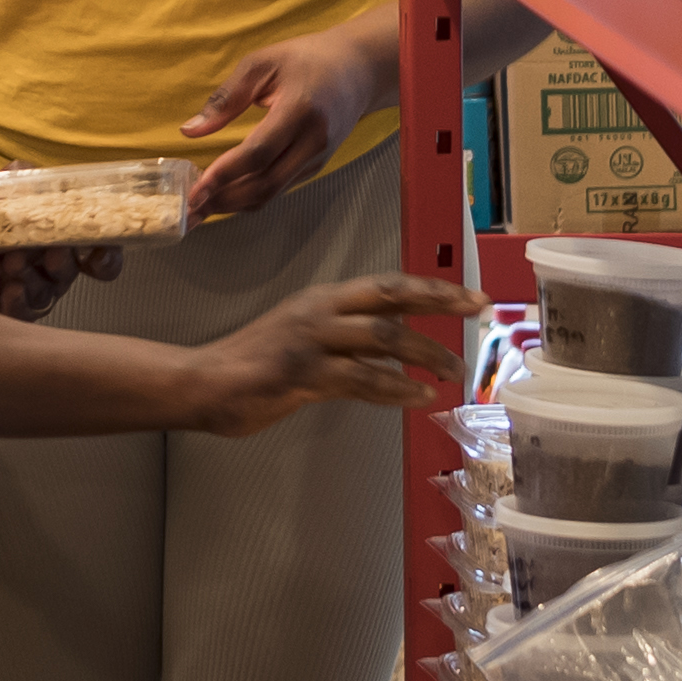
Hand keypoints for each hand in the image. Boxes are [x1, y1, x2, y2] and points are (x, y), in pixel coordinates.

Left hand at [179, 13, 399, 219]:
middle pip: (265, 184)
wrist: (358, 70)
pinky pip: (280, 189)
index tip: (194, 189)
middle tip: (190, 209)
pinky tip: (225, 194)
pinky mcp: (316, 166)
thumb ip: (226, 98)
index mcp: (300, 111)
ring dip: (234, 205)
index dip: (224, 174)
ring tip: (200, 208)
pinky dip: (250, 197)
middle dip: (224, 200)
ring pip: (272, 193)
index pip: (258, 153)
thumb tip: (190, 131)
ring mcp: (317, 158)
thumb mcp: (262, 64)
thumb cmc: (306, 58)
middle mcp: (313, 141)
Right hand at [181, 277, 471, 436]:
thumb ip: (349, 338)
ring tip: (454, 372)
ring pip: (383, 336)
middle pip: (390, 295)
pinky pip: (361, 377)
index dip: (432, 287)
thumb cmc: (255, 364)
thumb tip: (401, 344)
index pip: (387, 284)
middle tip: (478, 310)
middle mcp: (320, 310)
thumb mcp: (306, 339)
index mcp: (323, 299)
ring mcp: (310, 340)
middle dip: (439, 300)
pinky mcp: (302, 373)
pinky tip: (418, 396)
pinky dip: (395, 386)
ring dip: (425, 353)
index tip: (471, 295)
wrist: (203, 382)